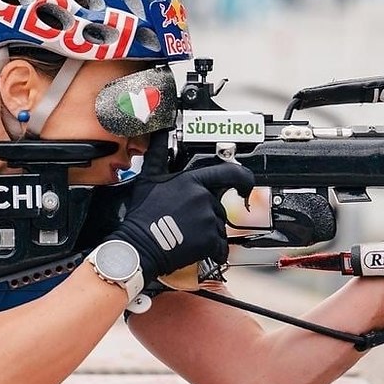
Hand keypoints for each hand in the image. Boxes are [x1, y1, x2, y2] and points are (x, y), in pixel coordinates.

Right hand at [107, 161, 254, 281]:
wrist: (138, 247)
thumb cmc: (142, 216)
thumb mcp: (148, 178)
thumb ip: (157, 152)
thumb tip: (158, 132)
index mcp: (192, 180)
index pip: (228, 173)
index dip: (242, 178)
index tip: (245, 185)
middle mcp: (203, 197)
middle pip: (219, 205)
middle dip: (208, 214)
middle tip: (188, 221)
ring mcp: (207, 219)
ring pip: (219, 226)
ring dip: (208, 232)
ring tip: (186, 234)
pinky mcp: (209, 240)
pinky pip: (220, 247)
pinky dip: (212, 250)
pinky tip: (195, 248)